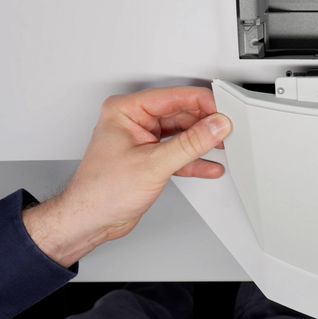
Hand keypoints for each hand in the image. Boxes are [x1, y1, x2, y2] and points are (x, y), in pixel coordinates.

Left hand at [23, 86, 231, 266]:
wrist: (90, 221)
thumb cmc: (101, 192)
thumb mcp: (153, 164)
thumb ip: (189, 144)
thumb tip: (215, 126)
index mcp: (125, 111)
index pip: (172, 97)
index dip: (201, 103)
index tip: (223, 111)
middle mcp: (133, 121)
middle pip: (180, 114)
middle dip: (204, 123)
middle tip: (227, 130)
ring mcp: (142, 139)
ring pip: (181, 133)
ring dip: (201, 142)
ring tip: (223, 145)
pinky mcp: (150, 157)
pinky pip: (178, 152)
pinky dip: (193, 160)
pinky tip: (210, 165)